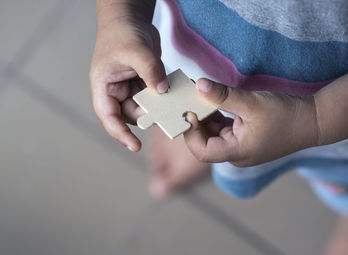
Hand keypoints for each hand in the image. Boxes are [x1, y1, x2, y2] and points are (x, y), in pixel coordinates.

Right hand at [90, 17, 167, 150]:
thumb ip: (150, 71)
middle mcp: (116, 91)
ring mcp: (131, 88)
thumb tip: (164, 92)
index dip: (120, 134)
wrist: (130, 17)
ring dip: (160, 108)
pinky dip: (166, 97)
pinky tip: (178, 94)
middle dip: (149, 117)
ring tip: (176, 105)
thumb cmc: (123, 31)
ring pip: (146, 107)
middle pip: (131, 114)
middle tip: (169, 117)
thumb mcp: (136, 50)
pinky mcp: (145, 83)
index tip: (135, 146)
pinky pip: (156, 96)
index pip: (108, 116)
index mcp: (104, 86)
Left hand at [184, 79, 318, 166]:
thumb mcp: (252, 103)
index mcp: (236, 152)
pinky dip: (217, 116)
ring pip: (214, 135)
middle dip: (196, 122)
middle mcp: (236, 154)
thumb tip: (199, 85)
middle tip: (189, 100)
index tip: (188, 109)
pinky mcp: (246, 139)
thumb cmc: (285, 115)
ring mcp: (241, 147)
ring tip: (200, 98)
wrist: (313, 121)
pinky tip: (214, 102)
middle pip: (205, 143)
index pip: (201, 150)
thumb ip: (223, 95)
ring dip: (206, 117)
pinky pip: (224, 130)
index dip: (190, 132)